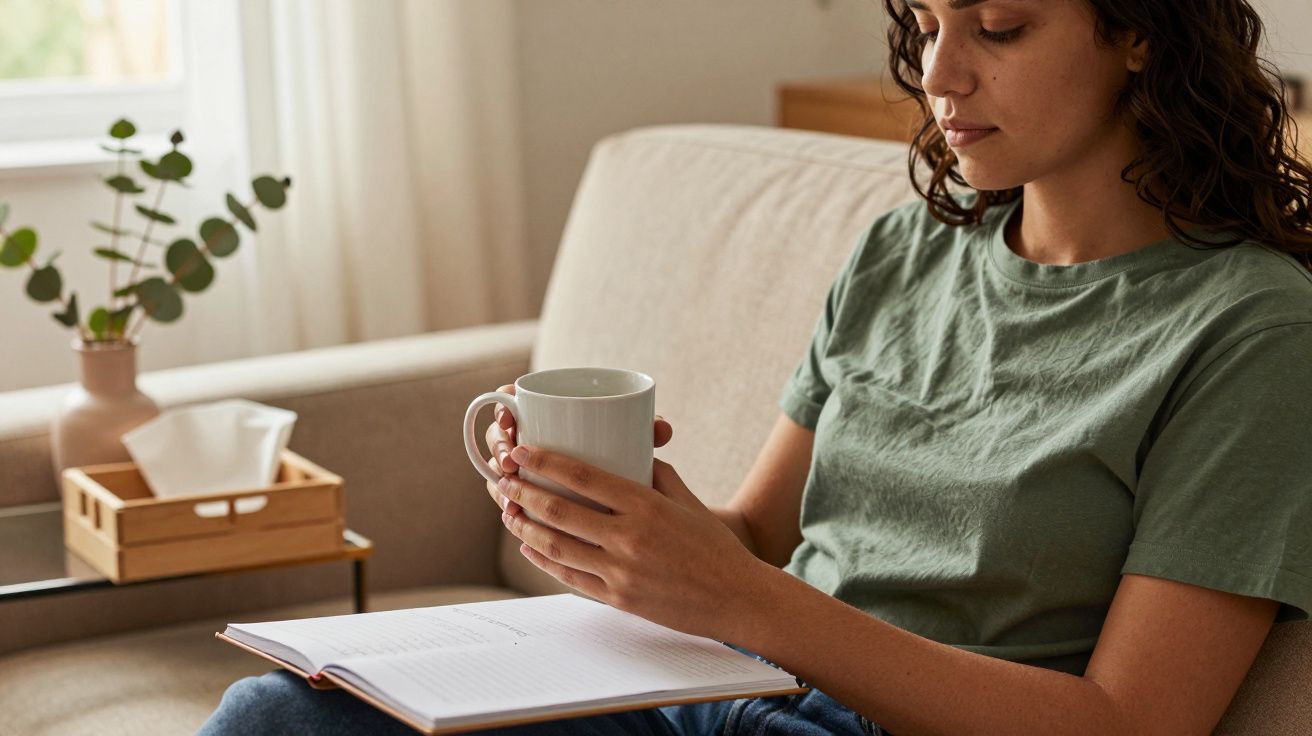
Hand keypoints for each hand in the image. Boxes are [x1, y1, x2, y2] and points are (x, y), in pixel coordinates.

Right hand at [483, 382, 672, 517]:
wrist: (629, 493)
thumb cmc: (626, 450)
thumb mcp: (635, 439)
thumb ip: (646, 431)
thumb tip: (661, 429)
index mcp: (549, 408)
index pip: (512, 398)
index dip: (503, 406)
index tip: (510, 418)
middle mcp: (531, 432)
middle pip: (500, 434)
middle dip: (499, 447)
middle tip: (511, 461)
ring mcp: (525, 463)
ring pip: (499, 465)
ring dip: (498, 476)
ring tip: (509, 491)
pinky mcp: (526, 489)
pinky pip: (507, 493)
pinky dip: (506, 502)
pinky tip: (511, 514)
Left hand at [496, 443, 770, 642]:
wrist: (737, 599)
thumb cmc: (715, 547)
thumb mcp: (687, 501)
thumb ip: (655, 476)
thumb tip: (631, 453)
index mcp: (647, 506)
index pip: (584, 476)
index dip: (546, 462)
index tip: (523, 451)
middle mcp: (629, 538)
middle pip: (559, 511)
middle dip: (524, 493)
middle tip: (504, 480)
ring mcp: (621, 572)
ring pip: (556, 546)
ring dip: (524, 527)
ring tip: (508, 512)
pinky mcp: (618, 599)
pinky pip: (570, 577)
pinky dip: (544, 560)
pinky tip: (530, 547)